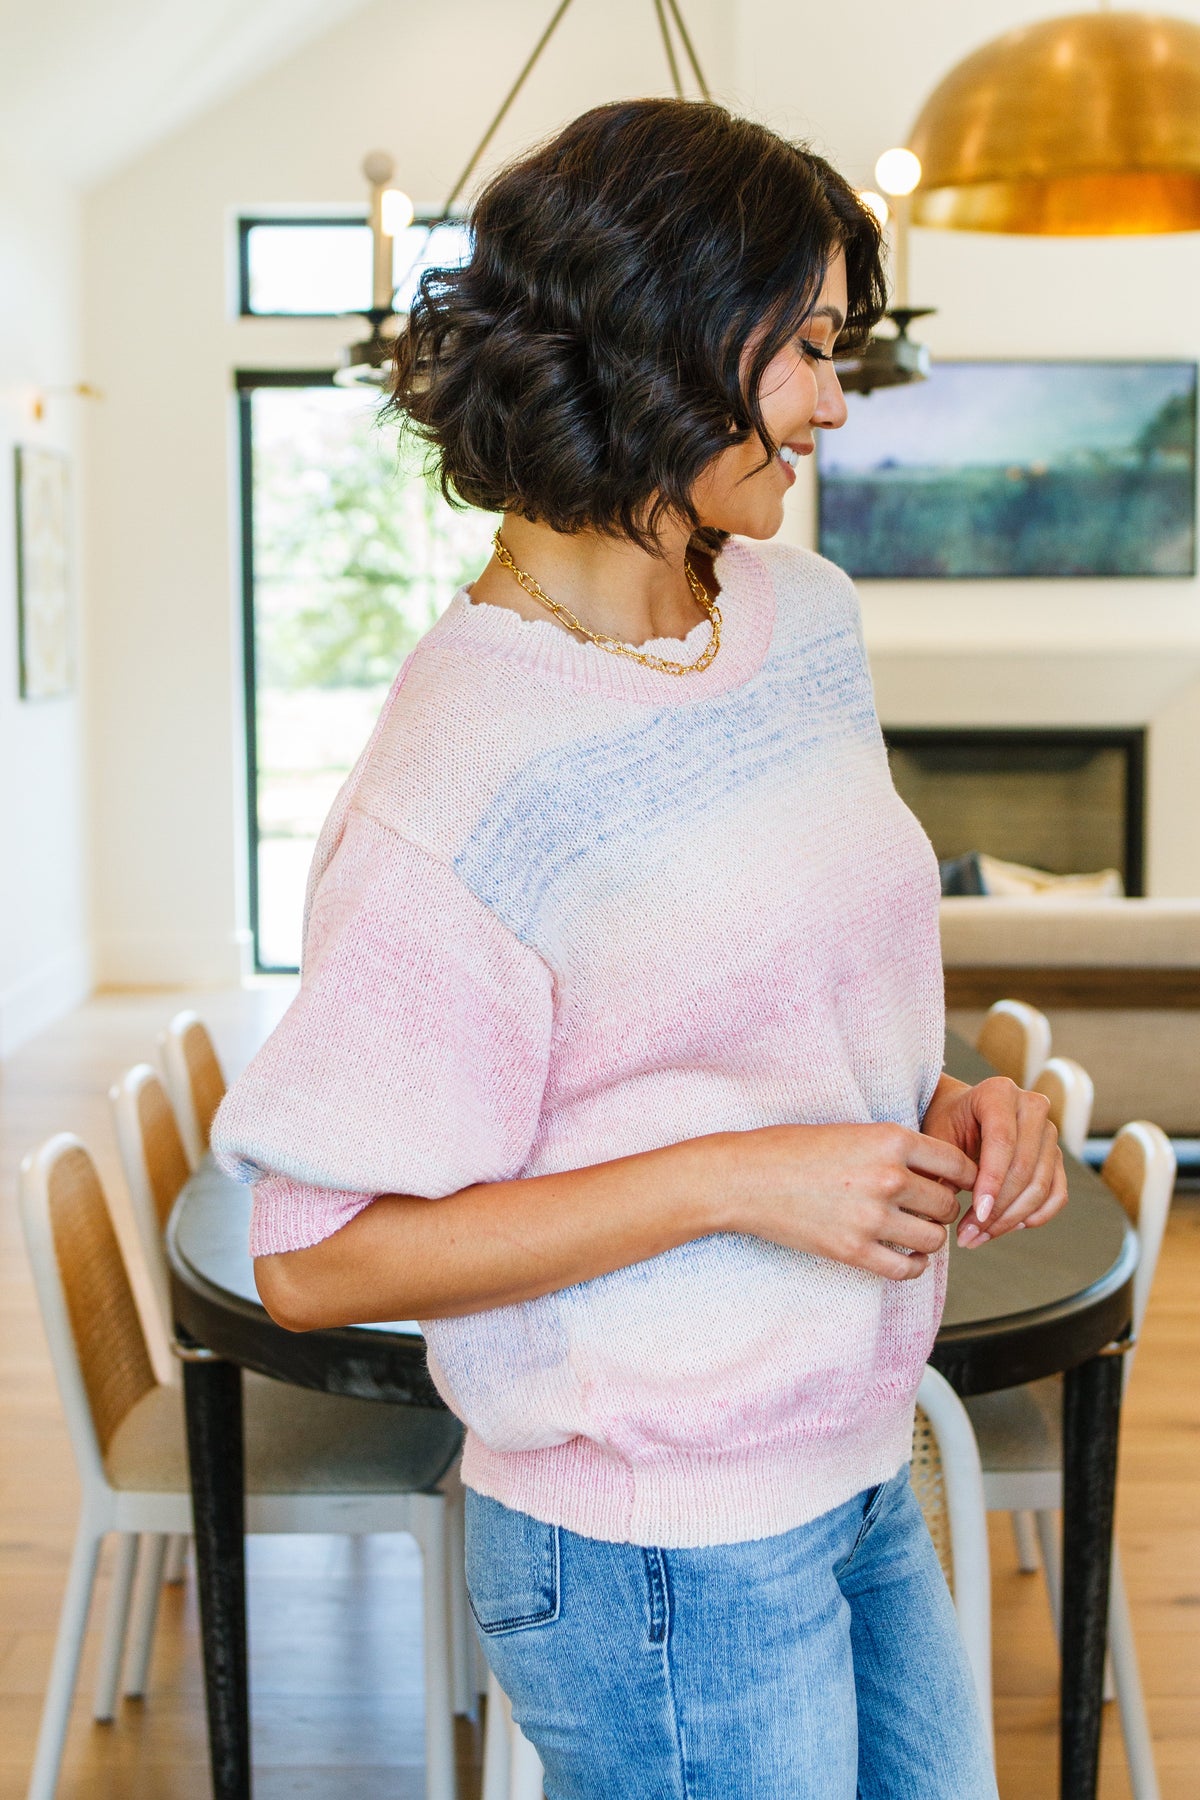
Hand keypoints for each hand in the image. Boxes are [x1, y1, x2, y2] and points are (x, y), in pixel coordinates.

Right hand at [731, 1122, 977, 1281]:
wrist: (744, 1178)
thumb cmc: (791, 1149)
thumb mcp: (851, 1132)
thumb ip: (893, 1149)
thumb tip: (934, 1173)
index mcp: (890, 1139)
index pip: (957, 1164)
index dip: (963, 1178)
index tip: (955, 1185)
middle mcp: (888, 1177)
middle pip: (947, 1204)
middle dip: (941, 1209)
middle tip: (926, 1210)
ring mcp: (872, 1217)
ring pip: (934, 1238)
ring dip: (929, 1237)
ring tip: (913, 1232)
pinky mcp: (854, 1251)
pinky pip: (907, 1269)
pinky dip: (913, 1266)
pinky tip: (905, 1257)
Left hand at [921, 1075, 1067, 1247]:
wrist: (961, 1115)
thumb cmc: (946, 1124)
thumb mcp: (937, 1138)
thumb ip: (943, 1167)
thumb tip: (943, 1209)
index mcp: (999, 1093)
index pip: (1002, 1142)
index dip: (992, 1182)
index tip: (977, 1214)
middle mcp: (1031, 1108)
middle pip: (1024, 1168)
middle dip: (998, 1209)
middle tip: (969, 1234)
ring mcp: (1049, 1132)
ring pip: (1041, 1186)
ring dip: (1011, 1220)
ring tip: (978, 1236)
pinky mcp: (1056, 1156)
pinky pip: (1056, 1194)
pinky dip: (1035, 1217)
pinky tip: (1007, 1228)